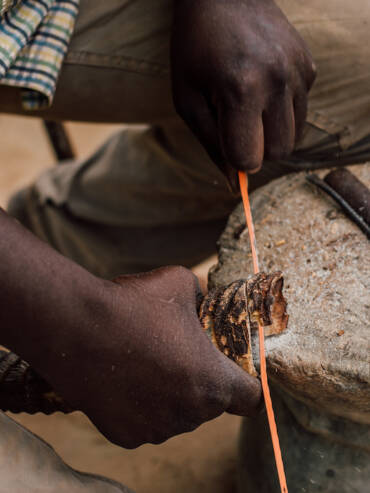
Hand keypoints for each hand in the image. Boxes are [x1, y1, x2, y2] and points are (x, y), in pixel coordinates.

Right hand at [44, 266, 261, 448]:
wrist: (77, 328)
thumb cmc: (133, 306)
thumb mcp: (179, 282)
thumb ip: (200, 297)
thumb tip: (199, 301)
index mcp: (213, 381)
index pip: (251, 399)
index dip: (247, 386)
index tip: (236, 375)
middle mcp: (190, 413)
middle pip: (209, 404)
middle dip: (198, 382)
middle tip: (175, 355)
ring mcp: (157, 429)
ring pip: (175, 414)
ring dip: (168, 395)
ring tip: (144, 362)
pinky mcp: (127, 436)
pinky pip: (144, 422)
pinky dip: (139, 406)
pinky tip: (123, 379)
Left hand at [171, 0, 315, 174]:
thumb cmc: (194, 49)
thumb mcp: (187, 100)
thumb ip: (211, 145)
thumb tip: (233, 183)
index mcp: (241, 91)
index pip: (249, 158)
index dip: (235, 159)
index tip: (226, 145)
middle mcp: (277, 81)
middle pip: (278, 152)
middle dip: (256, 150)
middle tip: (236, 126)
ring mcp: (297, 71)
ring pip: (294, 136)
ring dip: (271, 133)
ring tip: (249, 107)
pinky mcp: (308, 66)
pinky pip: (301, 111)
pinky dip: (282, 112)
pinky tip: (264, 88)